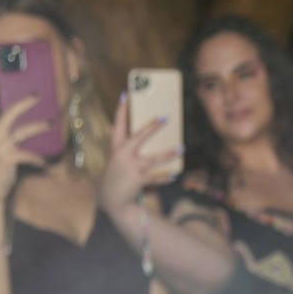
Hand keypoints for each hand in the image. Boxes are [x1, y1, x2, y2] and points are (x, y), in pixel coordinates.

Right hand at [0, 84, 49, 205]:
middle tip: (38, 95)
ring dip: (40, 126)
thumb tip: (21, 123)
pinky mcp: (7, 157)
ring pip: (24, 131)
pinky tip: (45, 163)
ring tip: (51, 123)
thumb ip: (1, 135)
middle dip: (25, 102)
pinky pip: (30, 154)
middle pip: (9, 112)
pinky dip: (39, 158)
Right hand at [99, 94, 181, 215]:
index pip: (118, 124)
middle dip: (152, 127)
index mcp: (116, 147)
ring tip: (181, 148)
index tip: (126, 95)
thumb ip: (132, 149)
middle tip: (165, 117)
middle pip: (139, 136)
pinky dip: (165, 177)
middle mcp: (123, 154)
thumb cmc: (118, 175)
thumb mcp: (120, 159)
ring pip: (154, 159)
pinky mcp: (138, 179)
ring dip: (169, 154)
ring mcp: (131, 167)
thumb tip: (153, 139)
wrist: (111, 198)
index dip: (122, 110)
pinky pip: (156, 178)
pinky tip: (175, 175)